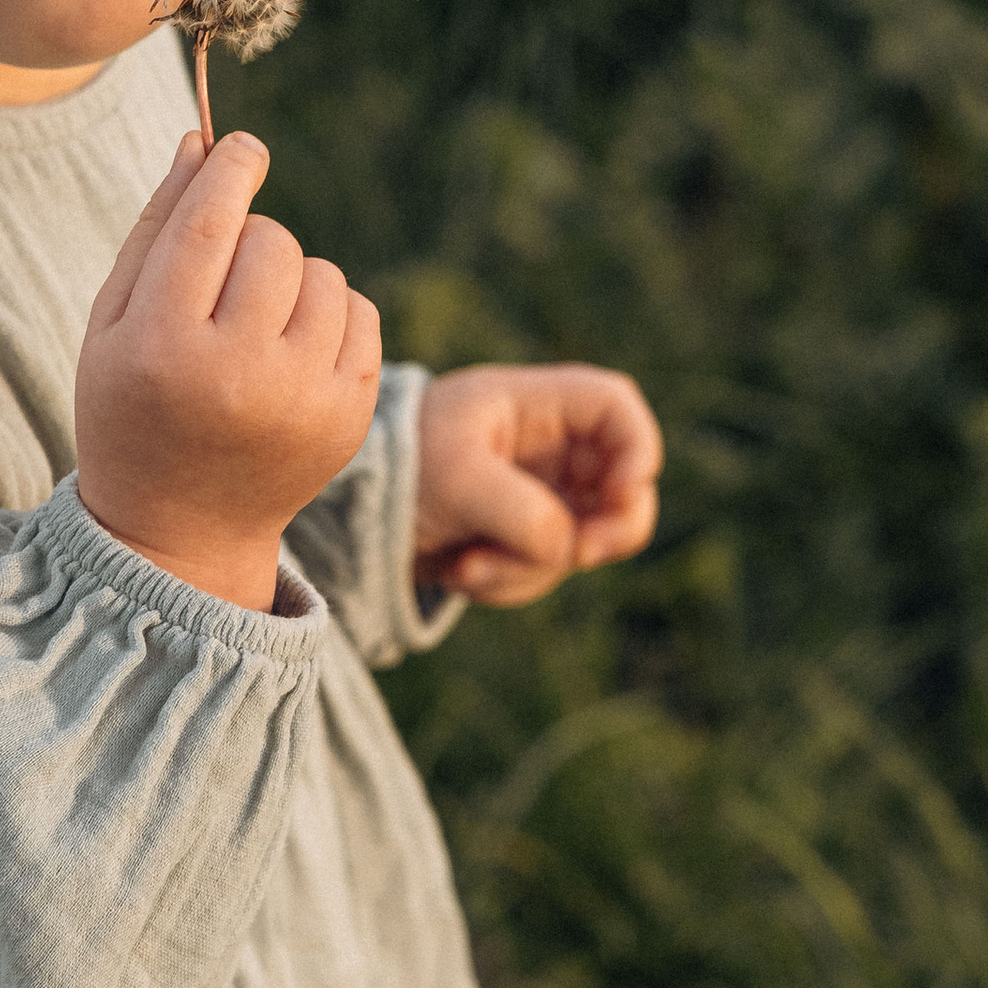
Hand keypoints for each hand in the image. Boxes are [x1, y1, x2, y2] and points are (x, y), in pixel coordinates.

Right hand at [77, 132, 384, 610]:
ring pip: (323, 274)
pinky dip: (332, 314)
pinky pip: (362, 313)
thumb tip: (202, 143)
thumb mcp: (113, 325)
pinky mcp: (349, 416)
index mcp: (164, 350)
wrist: (181, 528)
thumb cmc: (133, 408)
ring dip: (293, 279)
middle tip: (225, 283)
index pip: (208, 227)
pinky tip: (293, 348)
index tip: (243, 146)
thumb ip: (155, 231)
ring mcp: (303, 400)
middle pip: (272, 243)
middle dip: (252, 240)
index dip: (231, 171)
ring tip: (257, 325)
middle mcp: (238, 376)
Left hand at [413, 363, 662, 606]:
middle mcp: (549, 449)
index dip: (637, 446)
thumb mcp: (457, 480)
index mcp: (536, 406)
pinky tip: (459, 569)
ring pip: (583, 542)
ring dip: (529, 567)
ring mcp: (542, 496)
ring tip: (467, 563)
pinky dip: (506, 581)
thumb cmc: (400, 466)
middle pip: (624, 484)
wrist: (350, 512)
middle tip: (583, 554)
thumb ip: (523, 512)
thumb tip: (569, 549)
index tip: (623, 491)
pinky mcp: (523, 540)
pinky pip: (545, 571)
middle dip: (611, 528)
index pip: (615, 406)